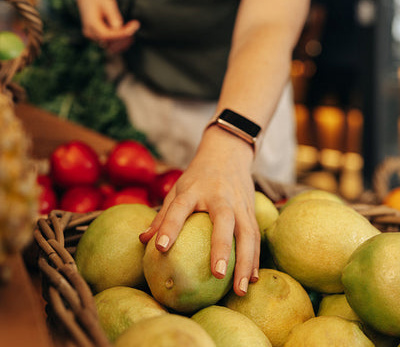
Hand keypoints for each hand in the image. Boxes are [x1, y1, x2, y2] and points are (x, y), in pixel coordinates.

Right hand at [77, 0, 138, 52]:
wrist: (88, 0)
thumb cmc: (99, 0)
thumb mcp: (107, 3)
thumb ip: (112, 14)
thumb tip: (118, 27)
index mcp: (90, 23)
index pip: (106, 34)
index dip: (121, 33)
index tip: (134, 25)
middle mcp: (90, 32)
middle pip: (109, 42)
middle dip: (124, 36)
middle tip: (135, 24)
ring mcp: (92, 37)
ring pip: (110, 45)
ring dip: (123, 40)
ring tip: (132, 27)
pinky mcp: (97, 39)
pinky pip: (110, 44)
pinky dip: (120, 41)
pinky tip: (128, 31)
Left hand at [140, 127, 259, 295]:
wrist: (227, 153)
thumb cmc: (198, 177)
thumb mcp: (178, 188)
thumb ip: (164, 214)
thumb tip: (143, 241)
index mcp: (195, 189)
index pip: (180, 206)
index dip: (170, 225)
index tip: (161, 248)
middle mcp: (220, 195)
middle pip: (224, 220)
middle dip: (222, 246)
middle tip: (217, 274)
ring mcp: (239, 203)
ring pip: (247, 232)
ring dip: (246, 261)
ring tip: (240, 289)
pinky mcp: (252, 210)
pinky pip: (256, 236)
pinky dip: (256, 257)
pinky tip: (252, 279)